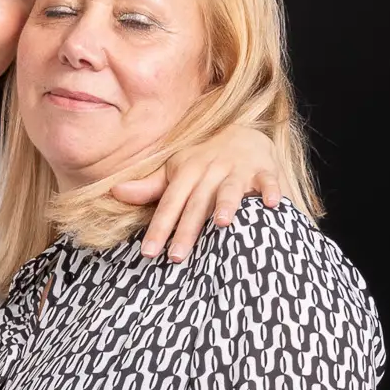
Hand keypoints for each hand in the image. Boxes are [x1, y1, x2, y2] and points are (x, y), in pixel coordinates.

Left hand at [112, 126, 285, 262]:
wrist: (243, 132)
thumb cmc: (203, 161)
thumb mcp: (175, 170)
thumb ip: (149, 187)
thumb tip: (115, 193)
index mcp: (186, 172)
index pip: (169, 203)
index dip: (158, 228)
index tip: (148, 253)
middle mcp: (210, 171)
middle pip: (197, 203)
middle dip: (187, 229)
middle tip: (177, 257)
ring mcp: (238, 170)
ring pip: (231, 189)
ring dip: (228, 204)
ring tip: (222, 224)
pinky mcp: (265, 170)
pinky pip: (269, 180)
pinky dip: (272, 190)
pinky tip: (274, 205)